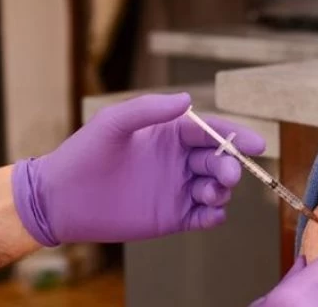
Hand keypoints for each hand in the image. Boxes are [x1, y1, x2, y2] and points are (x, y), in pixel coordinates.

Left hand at [11, 93, 264, 244]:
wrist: (60, 199)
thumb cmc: (83, 154)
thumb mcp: (113, 123)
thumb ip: (149, 109)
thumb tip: (187, 99)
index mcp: (168, 134)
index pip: (210, 131)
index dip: (235, 135)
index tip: (257, 143)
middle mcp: (177, 160)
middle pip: (218, 159)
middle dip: (230, 165)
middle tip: (226, 174)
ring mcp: (176, 189)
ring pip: (216, 188)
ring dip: (222, 190)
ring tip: (209, 193)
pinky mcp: (171, 218)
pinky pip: (204, 217)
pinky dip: (215, 216)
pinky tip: (210, 214)